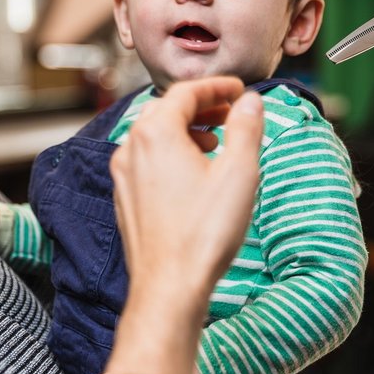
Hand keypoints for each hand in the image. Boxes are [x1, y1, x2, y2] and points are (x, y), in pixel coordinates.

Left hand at [103, 77, 264, 373]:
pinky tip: (192, 174)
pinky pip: (146, 161)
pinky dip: (170, 154)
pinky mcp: (125, 199)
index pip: (184, 92)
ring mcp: (123, 175)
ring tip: (214, 142)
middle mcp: (131, 148)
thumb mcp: (239, 172)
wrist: (169, 287)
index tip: (239, 90)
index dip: (216, 86)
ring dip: (184, 130)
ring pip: (152, 135)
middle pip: (164, 109)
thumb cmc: (203, 233)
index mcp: (156, 133)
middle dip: (199, 106)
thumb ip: (245, 128)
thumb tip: (250, 103)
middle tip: (229, 112)